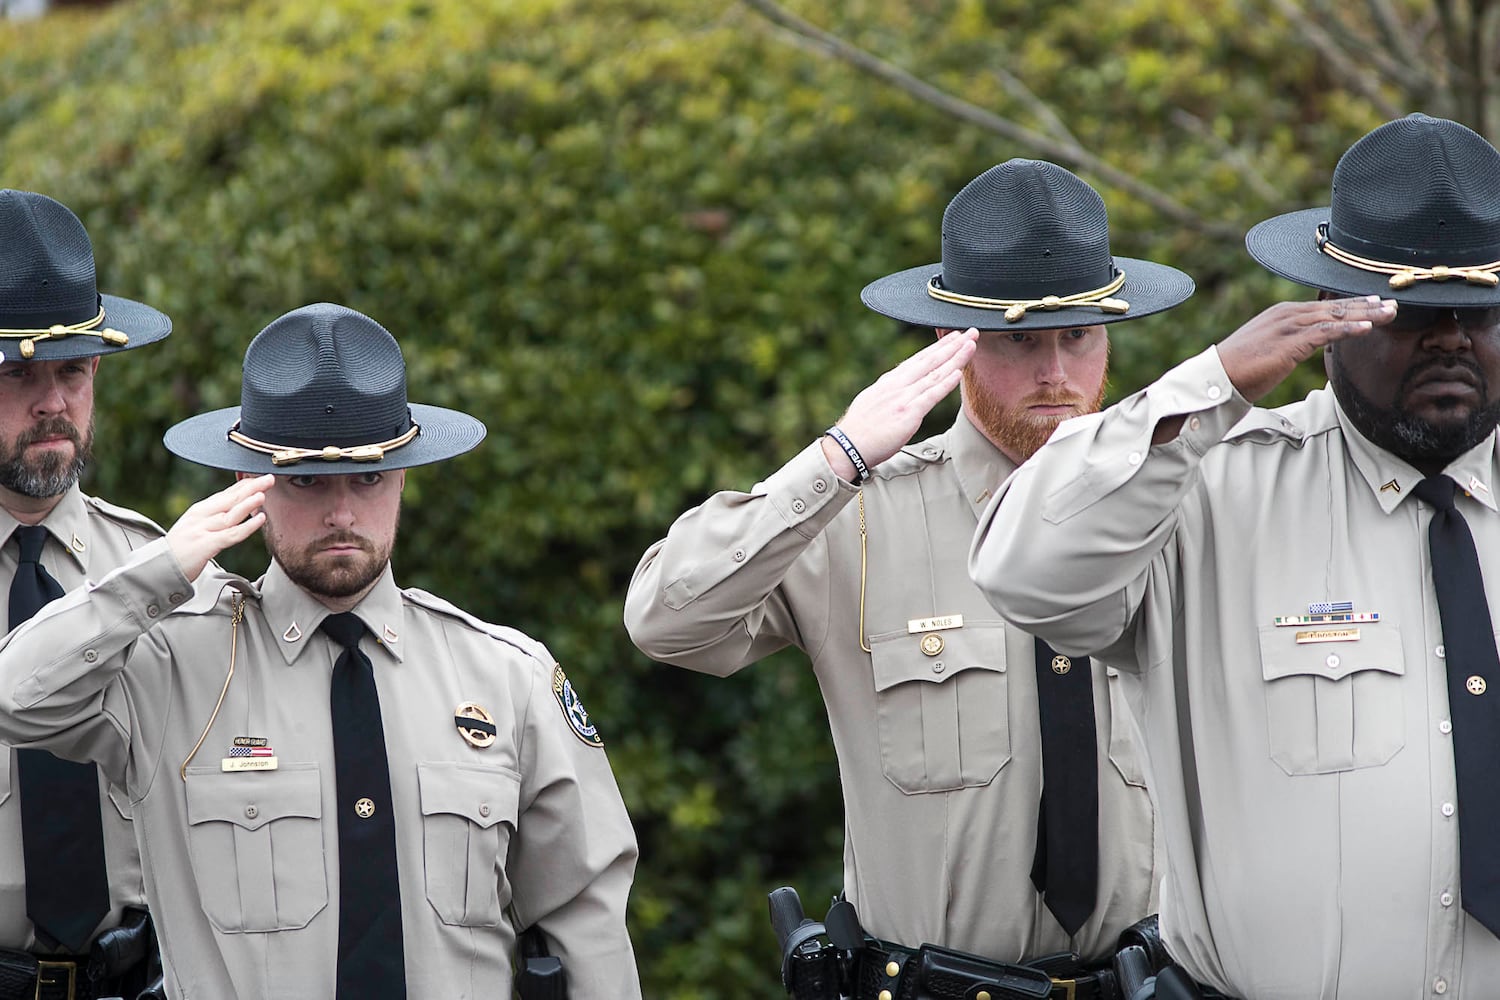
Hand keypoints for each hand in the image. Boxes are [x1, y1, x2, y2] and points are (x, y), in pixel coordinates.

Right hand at [165, 475, 272, 581]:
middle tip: (268, 478)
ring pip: (230, 514)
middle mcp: (200, 517)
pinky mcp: (205, 545)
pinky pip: (231, 534)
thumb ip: (212, 519)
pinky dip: (247, 526)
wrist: (158, 570)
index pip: (224, 494)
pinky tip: (260, 519)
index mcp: (198, 511)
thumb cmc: (179, 551)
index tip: (259, 477)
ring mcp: (202, 530)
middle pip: (229, 499)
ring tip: (263, 494)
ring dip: (248, 503)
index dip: (243, 485)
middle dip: (250, 488)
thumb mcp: (194, 529)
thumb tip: (235, 510)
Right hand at [821, 328, 977, 480]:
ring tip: (971, 345)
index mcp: (890, 381)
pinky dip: (946, 383)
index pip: (918, 359)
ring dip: (955, 358)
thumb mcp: (872, 401)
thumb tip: (898, 389)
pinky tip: (958, 372)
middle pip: (930, 360)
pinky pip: (931, 395)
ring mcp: (904, 397)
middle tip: (971, 332)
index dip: (938, 346)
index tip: (954, 337)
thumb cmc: (859, 429)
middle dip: (952, 345)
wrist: (847, 446)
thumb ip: (889, 393)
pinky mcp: (908, 413)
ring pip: (935, 373)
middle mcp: (898, 385)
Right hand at [1217, 296, 1394, 402]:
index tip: (1374, 304)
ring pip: (1335, 316)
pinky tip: (1367, 329)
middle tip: (1393, 305)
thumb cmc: (1237, 370)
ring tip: (1389, 314)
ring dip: (1365, 315)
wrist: (1215, 378)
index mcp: (1282, 314)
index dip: (1352, 304)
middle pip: (1334, 307)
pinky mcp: (1289, 343)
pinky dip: (1348, 329)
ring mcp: (1288, 326)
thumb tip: (1301, 349)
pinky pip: (1324, 333)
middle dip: (1366, 306)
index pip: (1324, 306)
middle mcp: (1287, 314)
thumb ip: (1288, 344)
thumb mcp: (1267, 350)